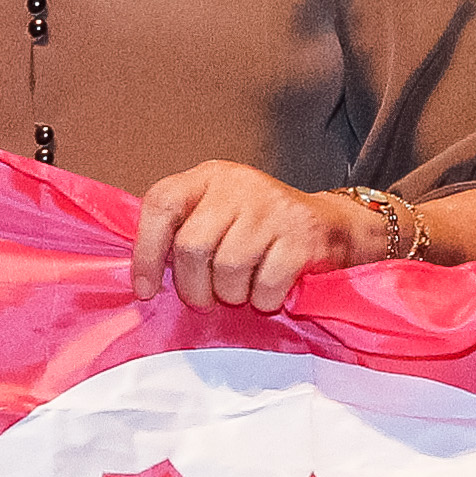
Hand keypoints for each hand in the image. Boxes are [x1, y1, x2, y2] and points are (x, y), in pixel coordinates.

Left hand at [131, 162, 388, 311]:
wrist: (333, 227)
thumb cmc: (261, 230)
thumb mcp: (218, 215)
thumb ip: (182, 233)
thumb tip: (142, 278)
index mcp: (209, 176)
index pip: (161, 204)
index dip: (145, 252)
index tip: (145, 290)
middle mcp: (239, 184)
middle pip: (192, 246)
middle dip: (194, 287)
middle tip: (206, 298)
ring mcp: (273, 208)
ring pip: (227, 269)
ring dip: (231, 295)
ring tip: (241, 291)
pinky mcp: (303, 236)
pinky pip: (265, 285)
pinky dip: (263, 300)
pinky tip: (269, 292)